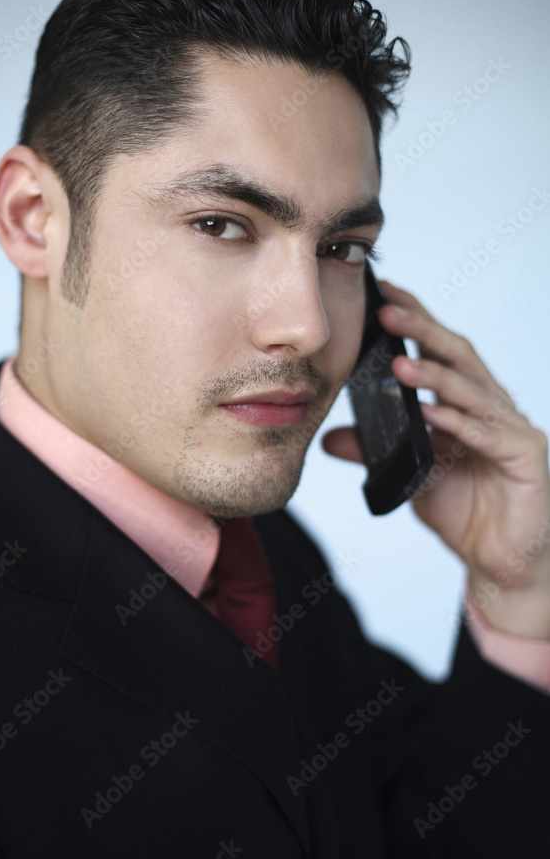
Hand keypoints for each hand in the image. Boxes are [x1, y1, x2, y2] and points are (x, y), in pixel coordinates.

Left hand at [321, 280, 549, 637]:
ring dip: (434, 374)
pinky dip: (456, 422)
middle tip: (388, 309)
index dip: (416, 321)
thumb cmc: (464, 511)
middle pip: (459, 357)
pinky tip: (429, 412)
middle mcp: (492, 408)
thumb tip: (332, 437)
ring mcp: (512, 430)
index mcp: (467, 404)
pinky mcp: (525, 457)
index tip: (383, 297)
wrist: (500, 561)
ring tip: (399, 361)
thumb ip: (376, 453)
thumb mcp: (410, 475)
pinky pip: (485, 435)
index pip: (441, 351)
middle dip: (424, 329)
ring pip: (471, 391)